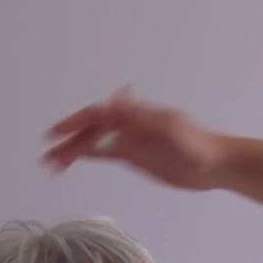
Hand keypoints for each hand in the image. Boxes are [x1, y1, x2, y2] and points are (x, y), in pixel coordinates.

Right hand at [42, 88, 229, 189]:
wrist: (216, 164)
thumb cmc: (198, 145)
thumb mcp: (170, 127)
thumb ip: (142, 116)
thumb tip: (115, 97)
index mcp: (135, 115)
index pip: (98, 115)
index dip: (75, 123)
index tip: (55, 133)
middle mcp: (129, 124)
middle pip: (91, 130)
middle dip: (67, 141)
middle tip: (46, 157)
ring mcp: (130, 140)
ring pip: (94, 143)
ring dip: (72, 151)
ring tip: (52, 165)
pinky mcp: (134, 156)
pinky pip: (104, 153)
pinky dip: (87, 155)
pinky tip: (72, 161)